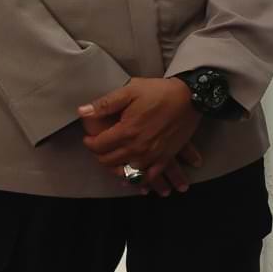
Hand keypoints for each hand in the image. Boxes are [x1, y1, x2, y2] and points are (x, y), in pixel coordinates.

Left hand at [79, 78, 202, 194]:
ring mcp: (152, 155)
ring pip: (126, 172)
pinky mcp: (165, 158)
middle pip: (109, 161)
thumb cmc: (159, 92)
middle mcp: (137, 148)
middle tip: (101, 148)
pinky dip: (140, 181)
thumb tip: (81, 111)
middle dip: (100, 156)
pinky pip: (149, 176)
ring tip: (115, 161)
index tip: (90, 138)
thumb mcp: (130, 90)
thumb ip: (105, 103)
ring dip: (117, 169)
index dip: (90, 143)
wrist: (190, 97)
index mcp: (126, 131)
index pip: (98, 146)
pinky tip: (134, 179)